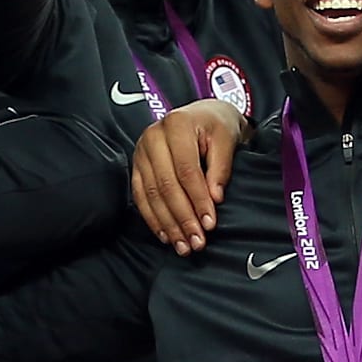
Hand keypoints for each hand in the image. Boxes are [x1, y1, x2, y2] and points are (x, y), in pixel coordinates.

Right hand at [132, 99, 250, 253]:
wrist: (201, 115)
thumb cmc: (215, 126)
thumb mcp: (226, 139)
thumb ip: (221, 167)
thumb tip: (214, 198)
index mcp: (176, 125)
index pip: (187, 170)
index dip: (198, 199)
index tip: (210, 223)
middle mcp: (153, 137)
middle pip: (166, 185)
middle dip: (183, 218)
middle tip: (197, 241)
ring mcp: (140, 152)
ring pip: (151, 195)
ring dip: (168, 224)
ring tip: (183, 245)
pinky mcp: (136, 166)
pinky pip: (140, 196)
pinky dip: (152, 218)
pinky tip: (165, 235)